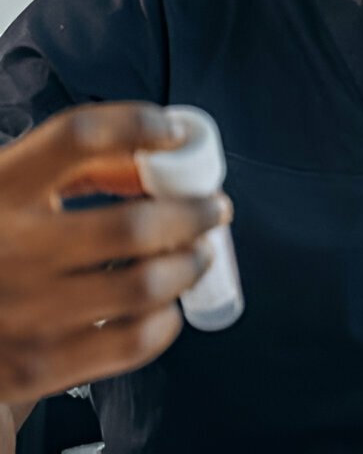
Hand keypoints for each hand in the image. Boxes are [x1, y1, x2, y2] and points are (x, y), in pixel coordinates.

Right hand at [0, 103, 230, 403]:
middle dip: (194, 215)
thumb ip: (78, 166)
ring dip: (187, 266)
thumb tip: (158, 156)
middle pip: (134, 226)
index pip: (77, 136)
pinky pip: (131, 342)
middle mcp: (9, 249)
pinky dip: (165, 320)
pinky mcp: (36, 366)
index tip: (174, 133)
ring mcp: (23, 313)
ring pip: (144, 286)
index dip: (138, 125)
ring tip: (195, 255)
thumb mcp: (9, 189)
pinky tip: (163, 306)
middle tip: (212, 210)